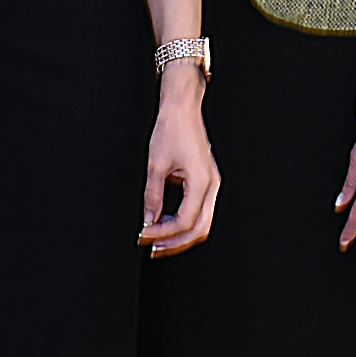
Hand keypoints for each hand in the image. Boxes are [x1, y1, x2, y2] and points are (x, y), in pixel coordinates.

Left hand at [142, 66, 220, 254]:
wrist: (182, 108)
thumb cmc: (171, 129)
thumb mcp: (155, 165)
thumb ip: (152, 197)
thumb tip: (148, 221)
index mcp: (201, 182)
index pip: (184, 221)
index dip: (163, 233)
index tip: (143, 235)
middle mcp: (212, 185)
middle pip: (199, 229)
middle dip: (175, 242)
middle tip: (152, 248)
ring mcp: (211, 184)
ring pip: (202, 223)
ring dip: (180, 235)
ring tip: (158, 240)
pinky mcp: (206, 181)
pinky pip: (200, 211)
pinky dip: (184, 222)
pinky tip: (166, 224)